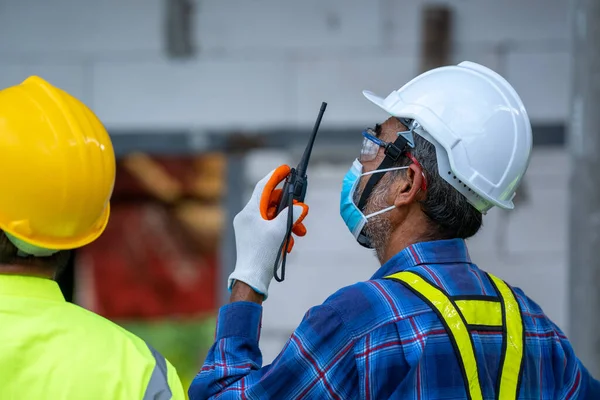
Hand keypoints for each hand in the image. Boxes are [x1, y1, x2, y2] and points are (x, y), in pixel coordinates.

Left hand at [228, 165, 308, 299]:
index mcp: (250, 211)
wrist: (252, 279)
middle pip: (270, 202)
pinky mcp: (253, 237)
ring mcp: (249, 227)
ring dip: (288, 222)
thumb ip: (291, 215)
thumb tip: (301, 207)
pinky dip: (281, 231)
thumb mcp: (279, 231)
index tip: (286, 169)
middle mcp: (247, 217)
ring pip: (272, 217)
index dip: (276, 176)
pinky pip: (270, 227)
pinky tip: (289, 242)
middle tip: (302, 209)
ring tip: (300, 232)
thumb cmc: (262, 254)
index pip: (263, 187)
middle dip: (289, 207)